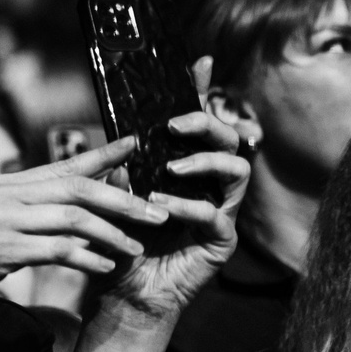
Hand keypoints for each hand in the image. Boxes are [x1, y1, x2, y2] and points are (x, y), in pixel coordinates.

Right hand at [0, 140, 168, 333]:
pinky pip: (57, 250)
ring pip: (72, 218)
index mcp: (5, 184)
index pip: (64, 164)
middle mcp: (4, 195)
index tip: (136, 144)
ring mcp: (2, 221)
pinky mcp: (2, 250)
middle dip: (122, 200)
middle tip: (156, 213)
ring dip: (111, 233)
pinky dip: (87, 258)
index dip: (103, 155)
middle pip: (76, 188)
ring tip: (137, 248)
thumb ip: (25, 207)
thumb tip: (69, 205)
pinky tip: (106, 267)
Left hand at [96, 62, 250, 320]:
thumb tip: (122, 142)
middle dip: (206, 124)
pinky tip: (162, 206)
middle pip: (231, 138)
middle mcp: (210, 184)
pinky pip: (215, 213)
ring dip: (203, 163)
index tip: (198, 62)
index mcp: (186, 167)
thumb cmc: (119, 241)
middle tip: (174, 125)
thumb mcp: (113, 196)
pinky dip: (187, 205)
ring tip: (170, 169)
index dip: (202, 91)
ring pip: (237, 170)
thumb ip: (121, 168)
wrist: (122, 290)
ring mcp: (222, 210)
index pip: (199, 123)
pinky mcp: (221, 240)